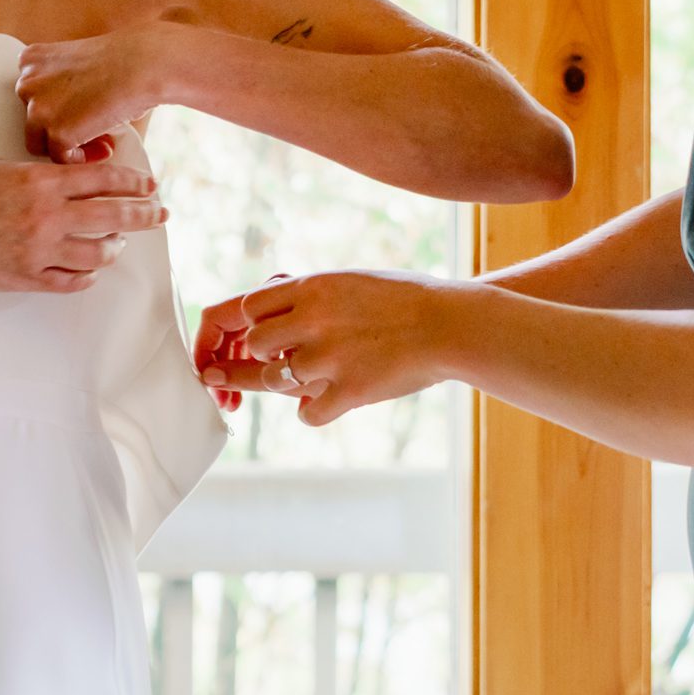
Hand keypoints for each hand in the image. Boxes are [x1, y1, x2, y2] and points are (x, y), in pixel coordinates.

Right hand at [0, 159, 167, 293]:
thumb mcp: (0, 168)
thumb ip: (38, 176)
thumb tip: (68, 180)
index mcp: (42, 182)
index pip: (103, 178)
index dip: (132, 180)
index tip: (148, 184)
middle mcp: (48, 216)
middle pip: (113, 215)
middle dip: (143, 214)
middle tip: (159, 214)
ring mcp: (40, 250)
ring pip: (99, 254)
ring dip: (114, 248)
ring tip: (117, 244)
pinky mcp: (27, 277)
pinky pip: (71, 282)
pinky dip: (86, 277)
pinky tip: (89, 272)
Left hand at [15, 25, 172, 164]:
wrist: (142, 66)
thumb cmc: (122, 61)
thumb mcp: (77, 62)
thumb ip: (59, 82)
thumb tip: (63, 112)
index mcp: (31, 60)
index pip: (30, 96)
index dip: (56, 107)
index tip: (79, 111)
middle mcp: (27, 83)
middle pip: (32, 119)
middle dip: (61, 126)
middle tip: (91, 128)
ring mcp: (38, 109)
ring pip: (39, 142)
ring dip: (68, 145)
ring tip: (99, 141)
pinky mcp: (57, 133)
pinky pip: (60, 159)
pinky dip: (81, 159)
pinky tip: (104, 147)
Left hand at [191, 269, 451, 425]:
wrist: (450, 325)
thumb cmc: (402, 299)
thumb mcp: (347, 281)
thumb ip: (304, 293)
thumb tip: (266, 298)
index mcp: (311, 287)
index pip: (245, 307)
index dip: (243, 327)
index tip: (249, 342)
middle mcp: (313, 319)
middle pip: (253, 345)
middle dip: (261, 358)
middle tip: (272, 367)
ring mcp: (329, 357)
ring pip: (274, 380)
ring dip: (287, 383)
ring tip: (315, 376)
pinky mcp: (349, 391)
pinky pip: (306, 414)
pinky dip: (315, 411)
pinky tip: (334, 400)